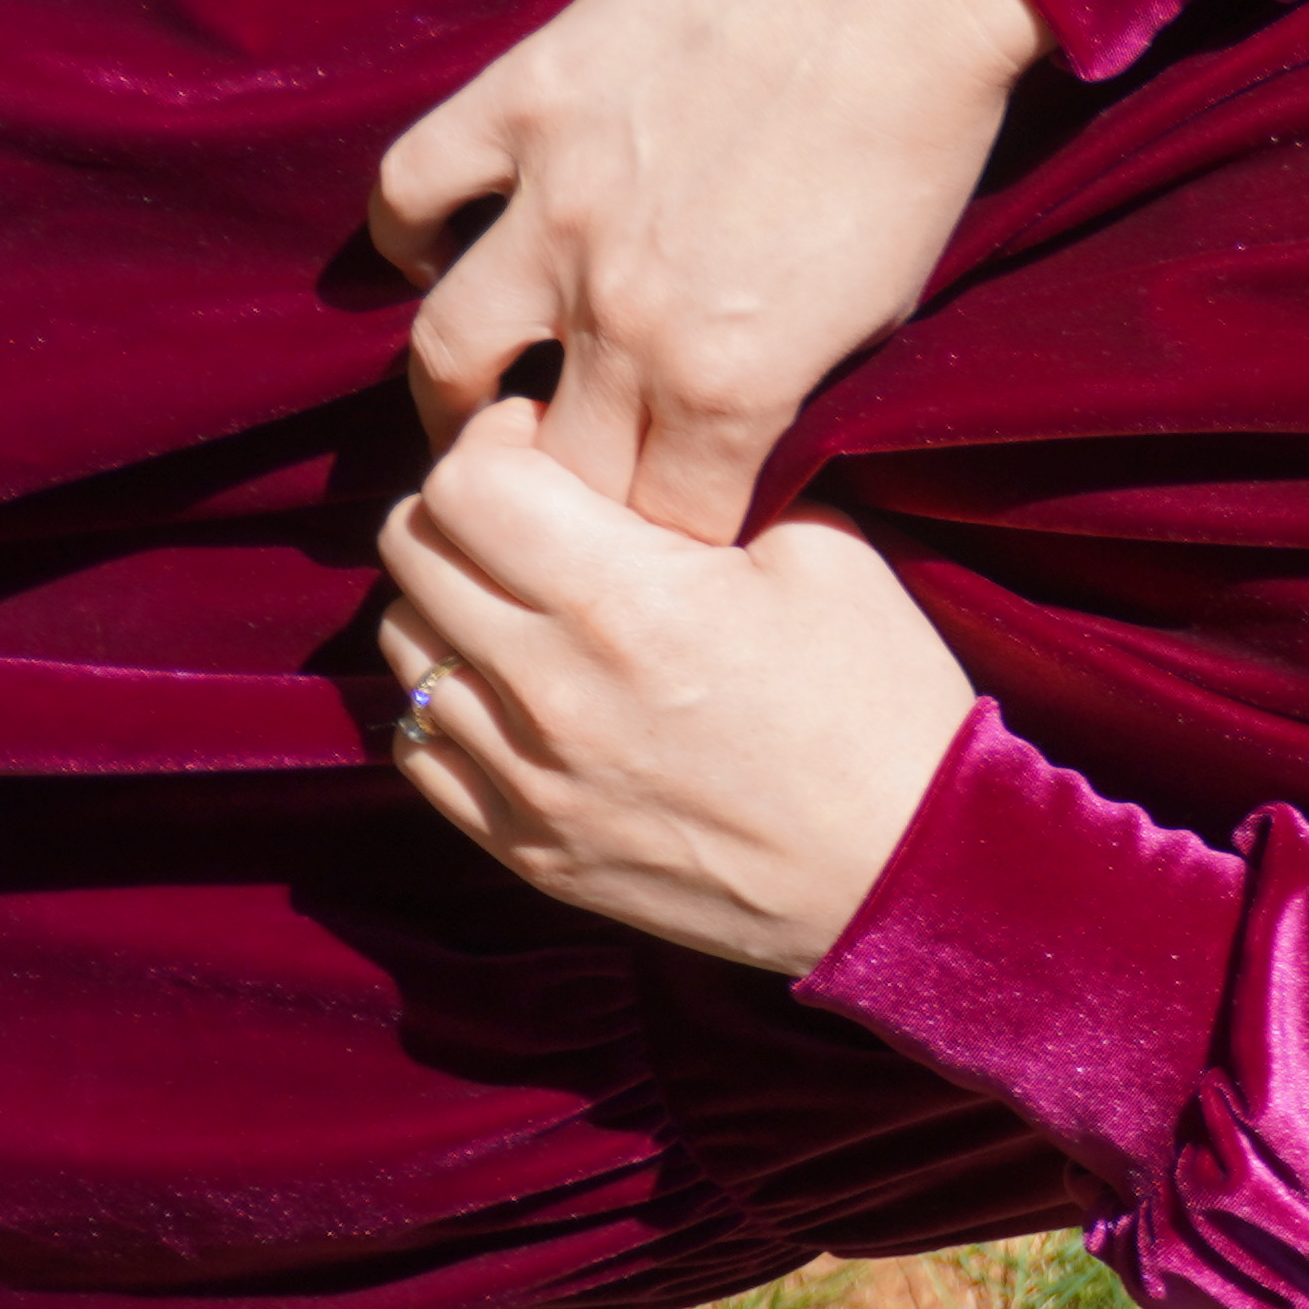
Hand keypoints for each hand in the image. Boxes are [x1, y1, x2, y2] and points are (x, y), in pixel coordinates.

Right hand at [374, 0, 1045, 539]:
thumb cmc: (918, 146)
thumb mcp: (883, 312)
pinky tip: (436, 251)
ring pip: (447, 351)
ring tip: (471, 394)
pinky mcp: (524, 105)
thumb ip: (789, 392)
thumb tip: (733, 446)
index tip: (659, 517)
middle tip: (560, 467)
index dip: (661, 531)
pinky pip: (412, 191)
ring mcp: (559, 210)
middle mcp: (624, 317)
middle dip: (560, 484)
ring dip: (453, 390)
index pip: (660, 523)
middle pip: (550, 464)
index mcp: (729, 384)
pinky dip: (409, 234)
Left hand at [376, 396, 979, 971]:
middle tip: (536, 512)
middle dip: (466, 506)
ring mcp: (526, 778)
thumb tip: (642, 447)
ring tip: (530, 603)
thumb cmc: (878, 703)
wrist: (904, 871)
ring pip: (403, 644)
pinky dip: (452, 701)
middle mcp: (551, 688)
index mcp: (627, 599)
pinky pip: (419, 746)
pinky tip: (521, 690)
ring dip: (452, 603)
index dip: (502, 437)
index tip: (554, 444)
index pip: (466, 480)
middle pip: (411, 548)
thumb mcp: (827, 554)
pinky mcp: (524, 846)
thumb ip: (713, 487)